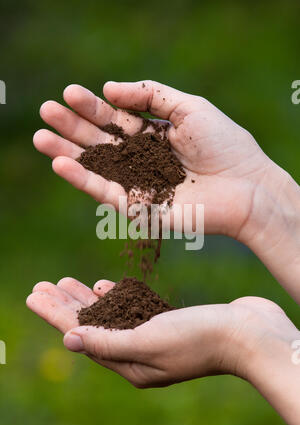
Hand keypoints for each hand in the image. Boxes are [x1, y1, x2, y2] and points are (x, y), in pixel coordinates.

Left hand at [26, 277, 299, 424]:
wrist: (249, 333)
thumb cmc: (200, 338)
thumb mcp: (148, 341)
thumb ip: (107, 342)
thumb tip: (67, 340)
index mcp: (130, 365)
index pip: (81, 336)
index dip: (55, 314)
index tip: (34, 294)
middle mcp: (138, 355)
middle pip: (90, 327)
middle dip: (64, 305)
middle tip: (40, 286)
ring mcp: (153, 339)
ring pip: (109, 317)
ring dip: (86, 300)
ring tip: (64, 283)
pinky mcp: (167, 323)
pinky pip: (132, 311)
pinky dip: (116, 298)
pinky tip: (104, 286)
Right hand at [33, 80, 269, 236]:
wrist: (247, 186)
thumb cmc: (226, 145)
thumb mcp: (188, 107)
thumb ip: (150, 95)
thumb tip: (108, 88)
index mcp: (154, 136)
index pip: (115, 120)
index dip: (92, 106)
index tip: (69, 92)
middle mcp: (142, 161)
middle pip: (100, 142)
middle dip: (73, 127)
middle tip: (46, 111)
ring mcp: (139, 186)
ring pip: (96, 168)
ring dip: (67, 153)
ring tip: (41, 136)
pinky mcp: (139, 209)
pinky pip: (106, 194)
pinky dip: (83, 180)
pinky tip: (61, 164)